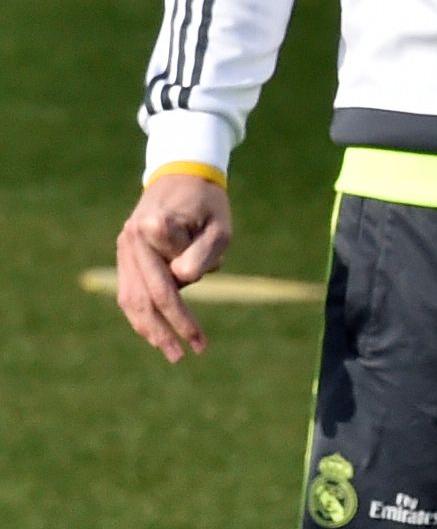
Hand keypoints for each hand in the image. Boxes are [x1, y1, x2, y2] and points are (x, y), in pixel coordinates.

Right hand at [117, 171, 234, 361]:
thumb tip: (181, 279)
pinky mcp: (124, 255)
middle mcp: (132, 238)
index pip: (174, 269)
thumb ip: (203, 252)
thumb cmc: (208, 203)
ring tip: (172, 352)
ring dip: (151, 329)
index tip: (210, 276)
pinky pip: (128, 293)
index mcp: (154, 225)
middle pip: (148, 294)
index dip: (195, 281)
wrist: (182, 175)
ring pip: (132, 299)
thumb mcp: (220, 225)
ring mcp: (124, 248)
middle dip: (169, 328)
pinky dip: (141, 316)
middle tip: (188, 353)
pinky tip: (157, 335)